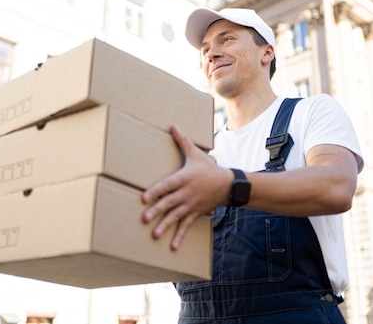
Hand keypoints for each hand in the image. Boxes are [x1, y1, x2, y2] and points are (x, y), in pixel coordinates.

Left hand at [141, 124, 230, 249]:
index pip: (167, 185)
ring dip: (165, 226)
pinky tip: (172, 247)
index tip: (144, 198)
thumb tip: (173, 125)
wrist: (228, 185)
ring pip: (176, 216)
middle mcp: (186, 193)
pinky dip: (180, 236)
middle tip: (144, 218)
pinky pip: (186, 225)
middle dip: (157, 210)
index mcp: (183, 178)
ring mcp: (190, 205)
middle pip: (169, 202)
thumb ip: (182, 141)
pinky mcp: (195, 213)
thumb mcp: (196, 154)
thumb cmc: (208, 168)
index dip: (156, 191)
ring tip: (154, 235)